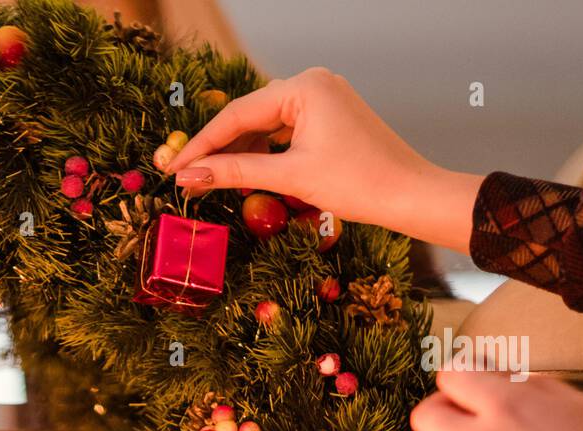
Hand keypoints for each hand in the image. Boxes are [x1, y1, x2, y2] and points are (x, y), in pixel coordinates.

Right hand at [165, 67, 482, 254]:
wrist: (409, 194)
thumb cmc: (358, 183)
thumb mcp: (289, 177)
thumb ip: (235, 172)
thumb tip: (189, 177)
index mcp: (304, 87)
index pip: (237, 115)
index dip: (201, 145)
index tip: (173, 169)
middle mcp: (312, 83)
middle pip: (249, 116)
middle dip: (217, 149)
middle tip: (185, 177)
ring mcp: (323, 98)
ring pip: (265, 125)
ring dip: (239, 153)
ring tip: (210, 181)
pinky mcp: (329, 117)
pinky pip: (284, 131)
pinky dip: (263, 152)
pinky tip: (245, 173)